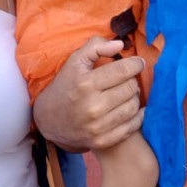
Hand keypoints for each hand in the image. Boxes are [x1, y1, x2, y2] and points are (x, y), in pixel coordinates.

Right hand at [33, 36, 145, 151]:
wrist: (48, 120)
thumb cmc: (65, 85)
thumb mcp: (75, 61)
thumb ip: (96, 46)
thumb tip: (120, 45)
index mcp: (86, 84)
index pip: (123, 71)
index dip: (135, 64)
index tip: (137, 63)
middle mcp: (92, 106)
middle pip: (130, 88)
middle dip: (133, 80)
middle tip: (128, 79)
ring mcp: (97, 127)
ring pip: (133, 107)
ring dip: (134, 97)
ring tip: (127, 93)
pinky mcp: (102, 141)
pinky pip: (131, 127)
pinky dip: (136, 116)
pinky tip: (132, 109)